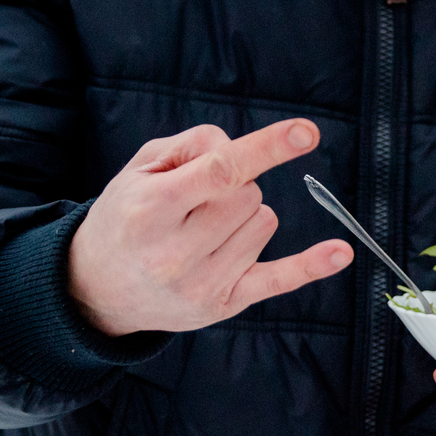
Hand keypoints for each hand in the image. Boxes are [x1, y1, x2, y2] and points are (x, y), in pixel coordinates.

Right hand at [68, 119, 353, 336]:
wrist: (96, 289)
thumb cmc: (126, 216)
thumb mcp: (140, 168)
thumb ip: (193, 146)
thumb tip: (245, 150)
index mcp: (151, 208)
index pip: (219, 172)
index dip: (266, 148)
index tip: (306, 132)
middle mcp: (175, 251)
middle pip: (249, 194)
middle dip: (234, 188)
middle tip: (196, 203)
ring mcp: (202, 282)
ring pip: (265, 223)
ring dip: (245, 218)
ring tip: (202, 232)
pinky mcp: (224, 303)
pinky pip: (279, 279)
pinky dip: (311, 265)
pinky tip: (340, 252)